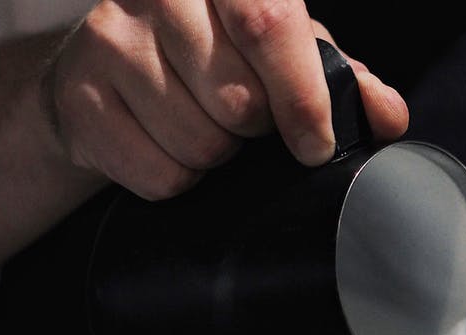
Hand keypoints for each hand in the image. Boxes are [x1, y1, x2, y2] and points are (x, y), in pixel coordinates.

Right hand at [44, 0, 408, 199]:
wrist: (108, 77)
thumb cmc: (215, 59)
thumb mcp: (287, 56)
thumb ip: (344, 80)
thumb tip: (387, 114)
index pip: (268, 25)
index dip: (302, 96)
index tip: (316, 143)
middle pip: (239, 100)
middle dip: (256, 130)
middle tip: (244, 119)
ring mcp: (110, 41)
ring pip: (200, 144)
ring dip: (216, 156)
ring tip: (202, 126)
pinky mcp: (78, 97)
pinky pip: (160, 175)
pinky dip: (178, 178)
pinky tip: (165, 143)